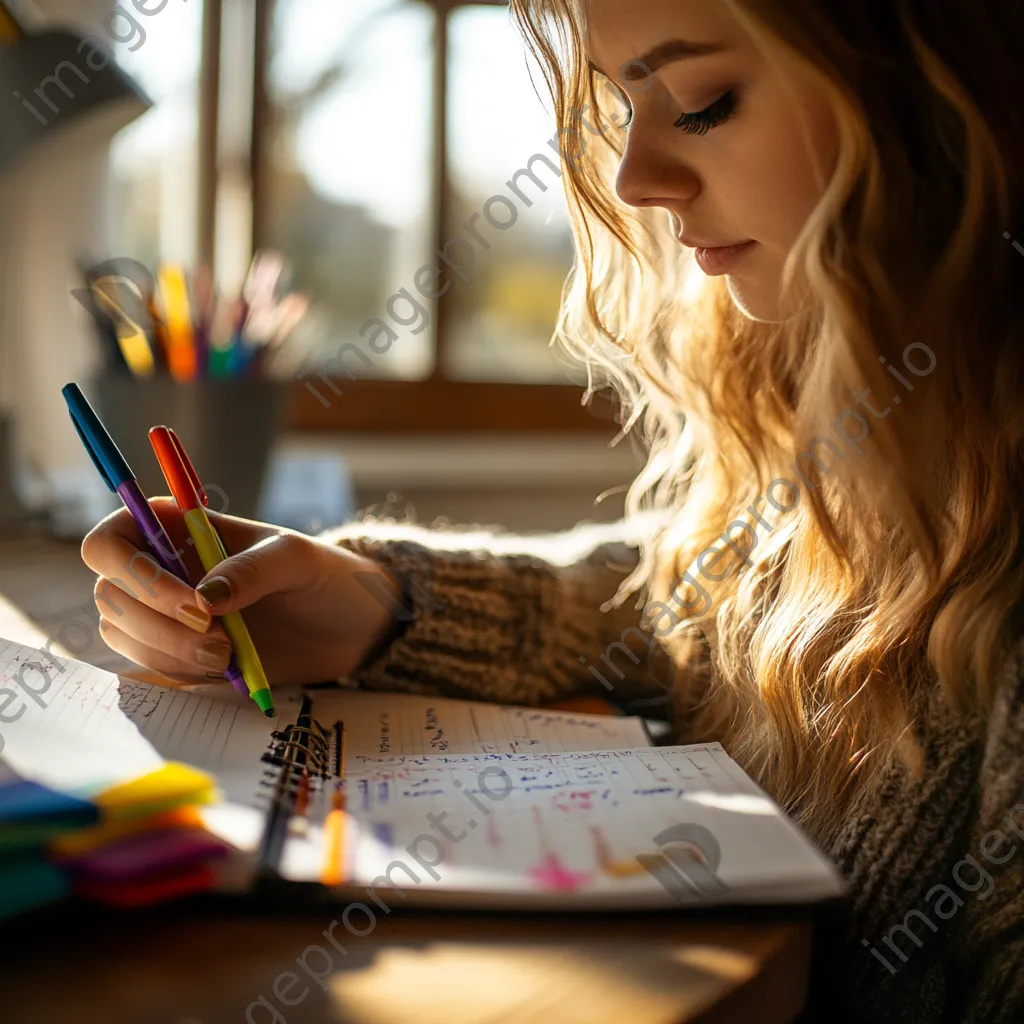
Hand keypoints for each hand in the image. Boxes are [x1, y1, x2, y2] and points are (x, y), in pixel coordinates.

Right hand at [81, 499, 402, 685]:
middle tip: (220, 639)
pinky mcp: (179, 652)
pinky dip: (181, 671)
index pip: (110, 542)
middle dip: (159, 624)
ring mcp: (164, 612)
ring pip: (123, 635)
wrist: (349, 628)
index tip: (191, 604)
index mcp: (177, 526)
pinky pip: (152, 667)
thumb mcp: (298, 560)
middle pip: (110, 595)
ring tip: (230, 655)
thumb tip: (203, 598)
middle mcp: (159, 566)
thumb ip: (253, 570)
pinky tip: (227, 667)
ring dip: (170, 652)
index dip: (135, 574)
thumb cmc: (324, 576)